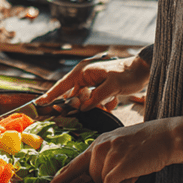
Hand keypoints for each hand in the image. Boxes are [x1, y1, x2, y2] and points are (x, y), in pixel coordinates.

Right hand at [35, 54, 149, 111]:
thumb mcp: (112, 87)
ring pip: (85, 99)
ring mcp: (94, 82)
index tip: (38, 103)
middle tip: (79, 112)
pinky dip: (102, 105)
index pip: (62, 85)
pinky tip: (113, 103)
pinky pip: (95, 101)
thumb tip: (83, 108)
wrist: (144, 70)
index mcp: (84, 72)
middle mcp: (86, 76)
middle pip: (73, 95)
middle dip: (76, 105)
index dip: (50, 95)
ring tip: (103, 105)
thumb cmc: (128, 75)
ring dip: (92, 106)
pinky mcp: (102, 88)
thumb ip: (96, 98)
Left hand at [43, 116, 182, 182]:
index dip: (58, 182)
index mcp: (97, 144)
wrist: (167, 136)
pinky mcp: (116, 165)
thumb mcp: (120, 148)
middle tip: (129, 170)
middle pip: (91, 179)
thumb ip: (105, 162)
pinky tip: (134, 174)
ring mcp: (107, 156)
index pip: (72, 167)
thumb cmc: (148, 146)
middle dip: (108, 182)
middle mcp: (98, 148)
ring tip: (134, 168)